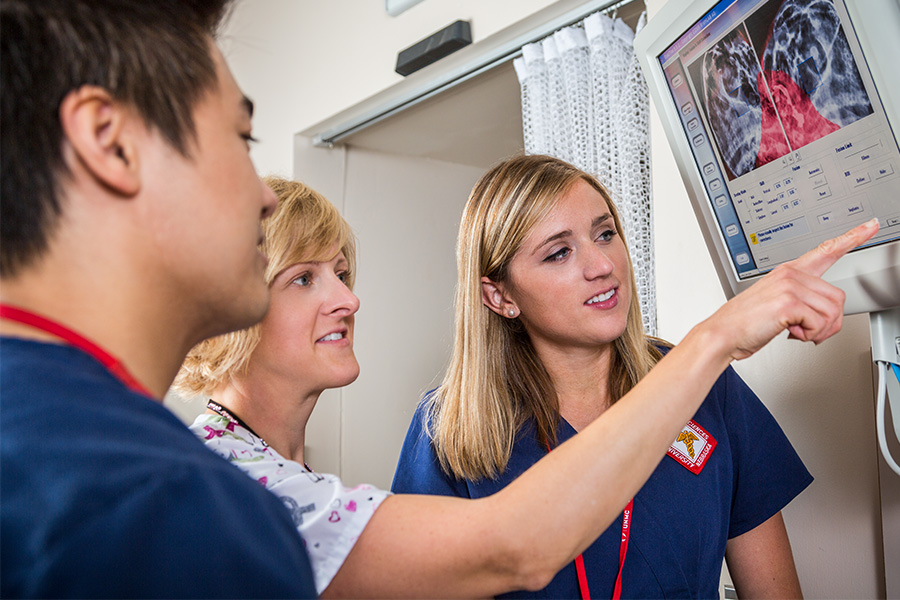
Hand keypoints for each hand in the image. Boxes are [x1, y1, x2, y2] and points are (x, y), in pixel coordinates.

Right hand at [705, 218, 879, 360]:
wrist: (723, 333)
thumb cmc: (746, 322)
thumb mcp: (777, 304)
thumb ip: (804, 301)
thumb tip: (827, 315)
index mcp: (789, 271)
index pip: (826, 250)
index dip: (852, 237)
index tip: (871, 224)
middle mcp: (791, 274)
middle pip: (837, 298)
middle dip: (827, 322)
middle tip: (806, 329)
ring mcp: (789, 286)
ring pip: (831, 313)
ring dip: (818, 331)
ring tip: (795, 330)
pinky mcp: (789, 303)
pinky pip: (819, 324)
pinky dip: (808, 335)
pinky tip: (790, 332)